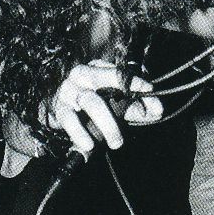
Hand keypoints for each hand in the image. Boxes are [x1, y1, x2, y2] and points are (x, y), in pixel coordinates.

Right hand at [47, 61, 162, 154]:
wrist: (56, 109)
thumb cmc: (91, 104)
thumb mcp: (115, 103)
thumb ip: (135, 106)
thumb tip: (157, 111)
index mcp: (99, 69)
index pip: (122, 75)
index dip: (139, 87)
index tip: (154, 102)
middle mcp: (83, 75)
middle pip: (106, 86)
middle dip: (126, 108)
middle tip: (139, 126)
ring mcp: (69, 90)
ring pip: (92, 103)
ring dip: (107, 125)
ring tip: (116, 143)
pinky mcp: (59, 108)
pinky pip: (70, 120)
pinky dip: (80, 133)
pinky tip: (89, 145)